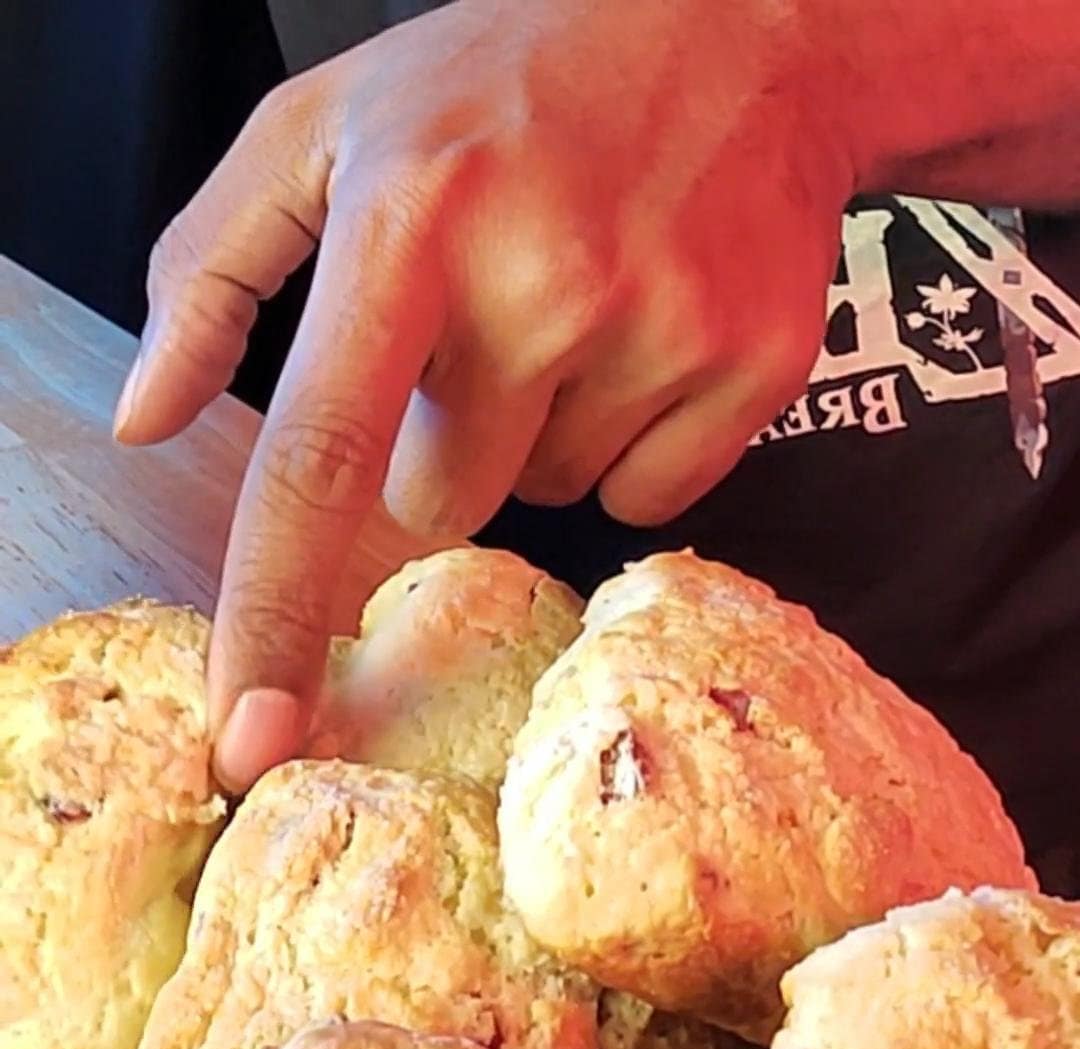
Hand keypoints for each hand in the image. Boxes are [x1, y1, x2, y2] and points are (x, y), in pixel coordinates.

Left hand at [114, 0, 853, 788]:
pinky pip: (646, 497)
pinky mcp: (750, 368)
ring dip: (543, 431)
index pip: (318, 460)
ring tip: (579, 299)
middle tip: (493, 313)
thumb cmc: (510, 80)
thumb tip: (149, 417)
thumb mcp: (330, 126)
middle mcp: (538, 281)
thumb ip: (212, 268)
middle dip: (448, 440)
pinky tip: (648, 333)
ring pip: (547, 499)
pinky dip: (637, 441)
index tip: (254, 739)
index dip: (273, 613)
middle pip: (441, 506)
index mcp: (410, 221)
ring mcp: (656, 328)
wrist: (747, 26)